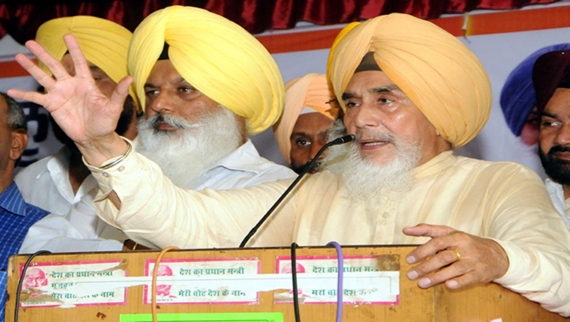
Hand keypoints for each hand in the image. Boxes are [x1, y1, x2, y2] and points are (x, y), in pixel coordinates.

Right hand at [7, 34, 130, 163]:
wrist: (95, 138)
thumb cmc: (106, 122)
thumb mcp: (114, 107)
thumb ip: (119, 93)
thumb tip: (130, 78)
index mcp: (86, 83)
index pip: (79, 62)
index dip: (74, 49)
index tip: (67, 35)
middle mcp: (71, 85)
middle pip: (55, 66)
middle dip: (43, 54)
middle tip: (30, 42)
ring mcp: (60, 94)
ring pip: (43, 77)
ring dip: (31, 68)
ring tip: (19, 57)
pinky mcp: (52, 106)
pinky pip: (36, 98)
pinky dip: (24, 95)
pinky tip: (11, 90)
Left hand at [403, 224, 508, 289]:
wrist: (496, 254)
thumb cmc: (466, 243)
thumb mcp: (450, 233)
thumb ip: (428, 230)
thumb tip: (406, 229)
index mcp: (456, 236)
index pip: (437, 241)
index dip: (422, 250)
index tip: (409, 259)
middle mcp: (465, 247)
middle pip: (443, 257)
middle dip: (425, 266)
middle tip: (411, 274)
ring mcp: (473, 260)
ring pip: (454, 269)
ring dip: (436, 277)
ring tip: (421, 283)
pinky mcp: (480, 273)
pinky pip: (468, 278)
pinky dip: (458, 282)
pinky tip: (448, 285)